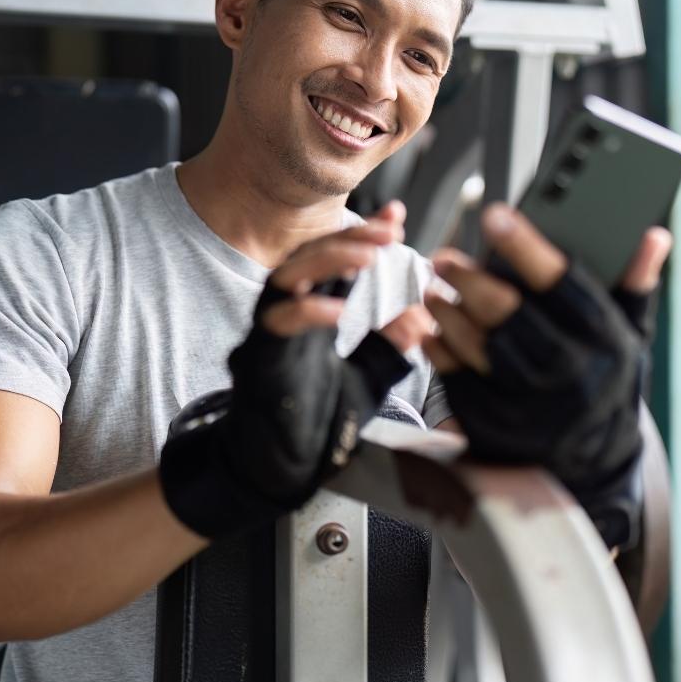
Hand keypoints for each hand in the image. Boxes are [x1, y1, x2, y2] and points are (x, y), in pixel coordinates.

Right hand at [158, 203, 419, 538]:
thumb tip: (422, 318)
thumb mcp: (372, 370)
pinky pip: (278, 323)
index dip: (364, 234)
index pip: (339, 257)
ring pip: (287, 276)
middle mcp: (288, 310)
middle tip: (386, 230)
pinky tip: (338, 308)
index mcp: (315, 306)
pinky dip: (308, 310)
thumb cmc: (322, 414)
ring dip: (328, 261)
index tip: (395, 216)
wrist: (286, 465)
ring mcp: (269, 330)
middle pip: (312, 254)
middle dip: (351, 237)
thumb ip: (393, 342)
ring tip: (367, 255)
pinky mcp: (258, 356)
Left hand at [422, 203, 670, 543]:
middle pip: (510, 315)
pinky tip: (433, 328)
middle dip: (470, 279)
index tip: (494, 214)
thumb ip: (633, 285)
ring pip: (478, 346)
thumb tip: (653, 236)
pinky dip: (440, 350)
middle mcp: (570, 374)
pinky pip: (458, 380)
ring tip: (434, 287)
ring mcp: (531, 404)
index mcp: (606, 342)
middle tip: (445, 256)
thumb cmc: (607, 380)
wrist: (594, 463)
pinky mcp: (497, 426)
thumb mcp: (630, 336)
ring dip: (448, 311)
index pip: (561, 284)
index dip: (524, 246)